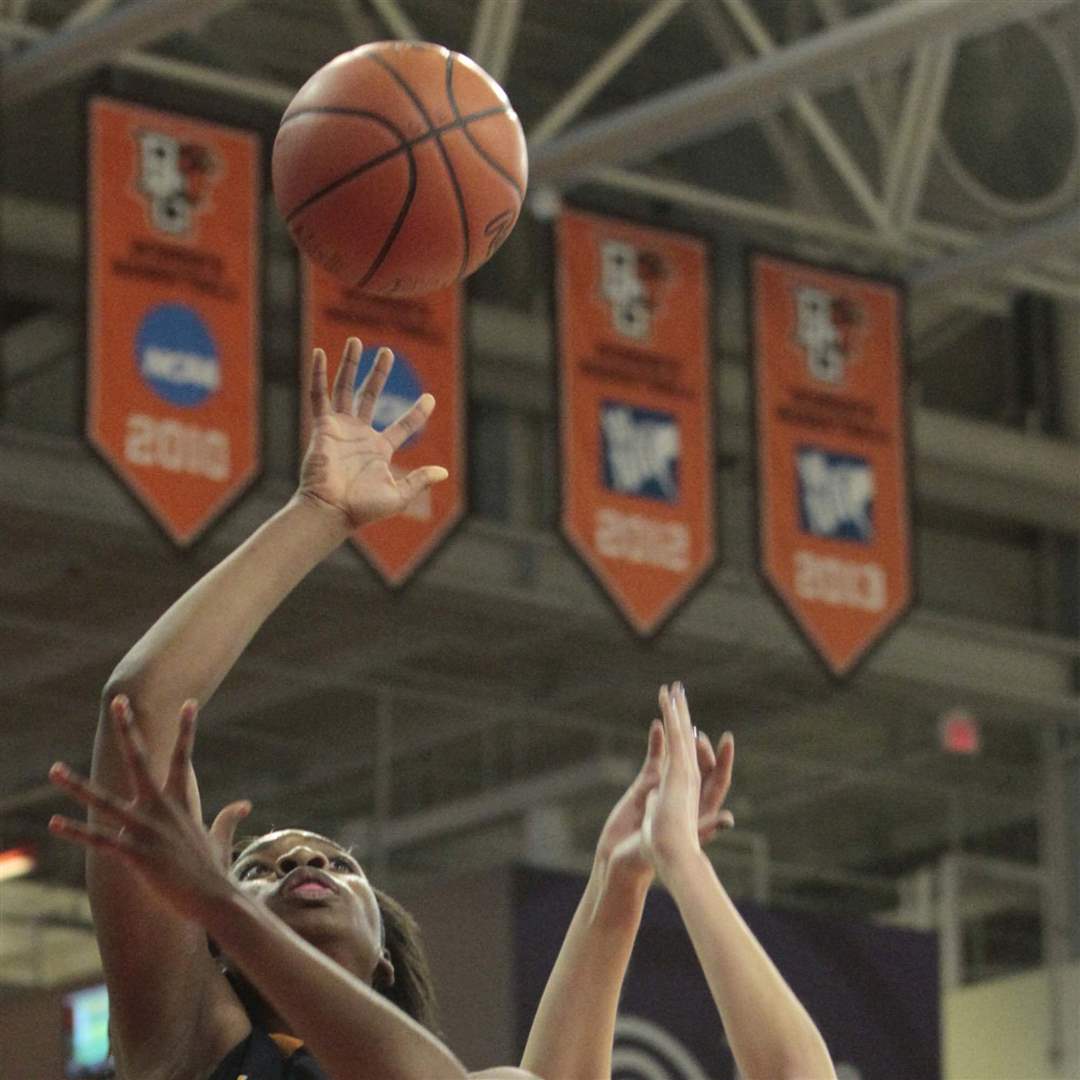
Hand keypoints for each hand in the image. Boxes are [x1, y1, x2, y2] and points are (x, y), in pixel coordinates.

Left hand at [48, 697, 251, 924]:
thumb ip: (227, 818)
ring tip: (54, 770)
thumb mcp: (220, 838)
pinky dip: (77, 832)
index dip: (187, 729)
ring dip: (77, 787)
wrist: (216, 899)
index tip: (188, 702)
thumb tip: (243, 804)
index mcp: (181, 802)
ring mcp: (147, 830)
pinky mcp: (136, 854)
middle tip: (119, 702)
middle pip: (141, 761)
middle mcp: (162, 809)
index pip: (185, 756)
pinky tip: (56, 823)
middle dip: (129, 730)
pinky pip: (100, 840)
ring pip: (105, 802)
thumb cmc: (215, 871)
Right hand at [298, 337, 448, 529]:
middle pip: (370, 396)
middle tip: (388, 352)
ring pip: (345, 388)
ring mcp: (340, 428)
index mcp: (380, 449)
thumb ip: (419, 480)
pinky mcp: (322, 426)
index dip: (417, 412)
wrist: (332, 510)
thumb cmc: (363, 508)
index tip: (430, 398)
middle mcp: (360, 435)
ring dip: (350, 365)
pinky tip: (320, 354)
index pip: (403, 425)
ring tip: (356, 341)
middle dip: (379, 374)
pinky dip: (319, 375)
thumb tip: (444, 472)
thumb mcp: (399, 495)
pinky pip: (318, 395)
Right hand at [599, 701, 733, 894]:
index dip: (722, 759)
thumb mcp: (681, 841)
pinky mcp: (646, 785)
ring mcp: (665, 787)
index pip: (716, 777)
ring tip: (679, 712)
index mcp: (697, 805)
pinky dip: (657, 742)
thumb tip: (728, 819)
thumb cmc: (653, 856)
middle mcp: (684, 793)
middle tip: (699, 723)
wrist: (623, 861)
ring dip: (678, 734)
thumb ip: (705, 828)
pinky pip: (655, 759)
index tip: (726, 739)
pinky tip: (657, 726)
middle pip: (697, 760)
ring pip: (676, 755)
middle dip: (699, 740)